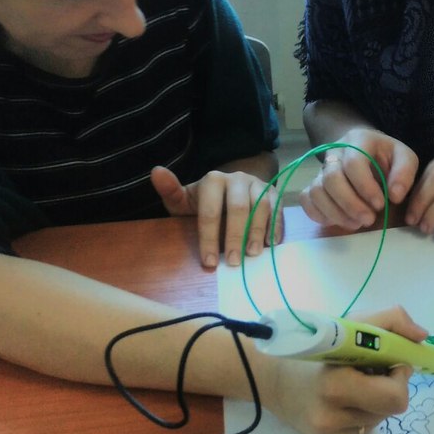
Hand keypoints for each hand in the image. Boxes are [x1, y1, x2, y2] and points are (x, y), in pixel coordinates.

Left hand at [151, 165, 282, 267]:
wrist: (231, 188)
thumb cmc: (203, 201)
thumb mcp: (183, 199)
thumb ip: (170, 191)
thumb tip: (156, 171)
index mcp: (213, 180)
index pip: (210, 210)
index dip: (209, 238)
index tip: (209, 262)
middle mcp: (237, 178)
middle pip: (238, 208)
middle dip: (235, 237)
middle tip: (234, 262)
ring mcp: (257, 184)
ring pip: (261, 206)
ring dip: (257, 232)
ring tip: (253, 254)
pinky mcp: (273, 192)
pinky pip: (277, 208)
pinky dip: (275, 226)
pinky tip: (271, 244)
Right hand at [262, 306, 425, 433]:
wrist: (271, 376)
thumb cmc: (315, 346)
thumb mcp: (350, 324)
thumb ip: (391, 322)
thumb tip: (422, 338)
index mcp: (336, 385)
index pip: (394, 397)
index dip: (399, 377)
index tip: (391, 362)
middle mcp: (330, 416)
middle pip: (391, 410)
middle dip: (391, 389)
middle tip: (375, 372)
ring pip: (379, 419)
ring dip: (376, 400)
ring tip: (353, 383)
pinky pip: (363, 430)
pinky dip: (361, 413)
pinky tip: (342, 401)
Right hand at [299, 129, 418, 231]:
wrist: (369, 153)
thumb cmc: (387, 158)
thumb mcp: (404, 157)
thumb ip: (404, 173)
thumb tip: (394, 196)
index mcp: (358, 140)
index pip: (353, 163)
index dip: (365, 187)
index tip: (380, 204)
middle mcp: (334, 152)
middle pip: (331, 178)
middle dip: (350, 203)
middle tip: (369, 219)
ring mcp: (321, 169)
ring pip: (316, 191)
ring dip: (336, 212)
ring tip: (356, 223)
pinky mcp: (314, 185)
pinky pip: (306, 199)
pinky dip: (319, 214)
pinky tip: (339, 220)